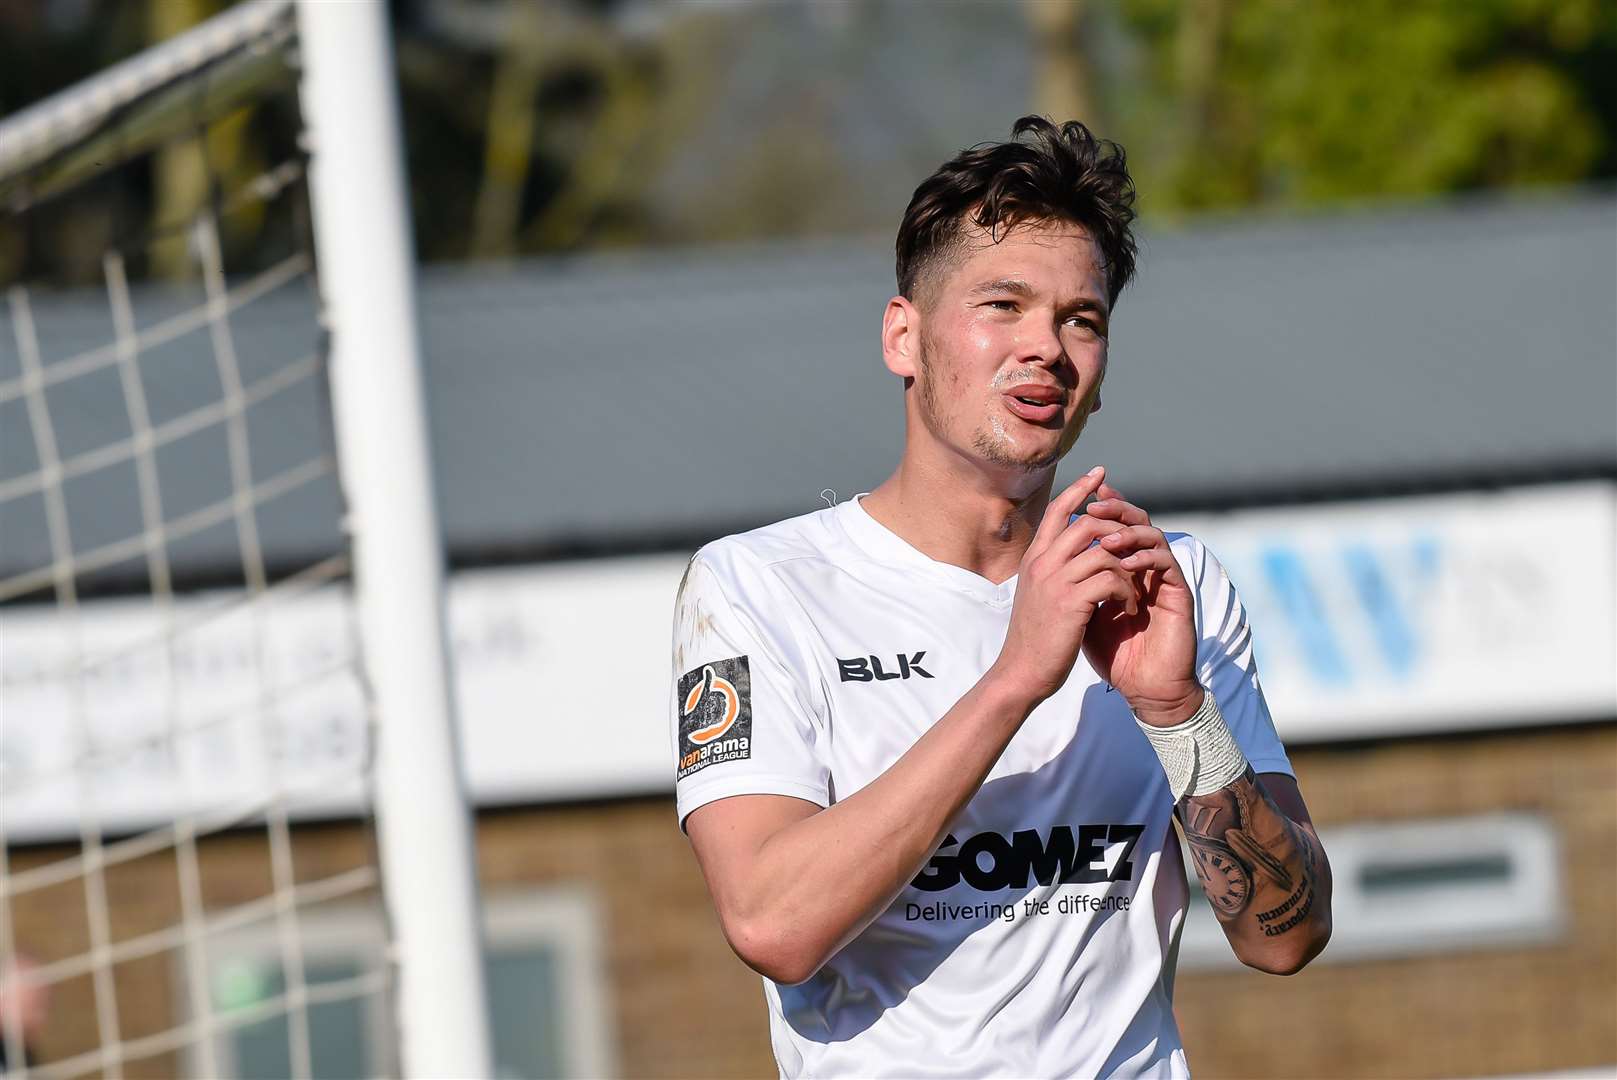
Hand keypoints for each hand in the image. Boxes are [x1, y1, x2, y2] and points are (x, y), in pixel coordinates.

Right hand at [989, 466, 1139, 706]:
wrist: (1021, 672)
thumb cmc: (1034, 638)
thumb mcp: (1038, 594)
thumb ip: (1052, 570)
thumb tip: (1074, 553)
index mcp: (1034, 559)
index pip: (1057, 511)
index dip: (1079, 489)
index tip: (1100, 473)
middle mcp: (1042, 564)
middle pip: (1085, 522)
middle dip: (1116, 527)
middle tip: (1135, 542)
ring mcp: (1056, 581)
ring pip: (1103, 550)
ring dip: (1126, 566)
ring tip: (1133, 588)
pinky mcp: (1072, 602)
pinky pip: (1112, 579)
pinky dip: (1127, 591)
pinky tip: (1129, 607)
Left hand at [1080, 482, 1201, 726]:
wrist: (1142, 687)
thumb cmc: (1113, 654)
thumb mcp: (1083, 613)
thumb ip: (1072, 585)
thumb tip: (1043, 559)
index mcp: (1123, 569)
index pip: (1114, 526)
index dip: (1100, 508)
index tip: (1080, 496)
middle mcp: (1145, 568)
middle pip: (1136, 521)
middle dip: (1115, 509)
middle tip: (1095, 505)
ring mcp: (1163, 579)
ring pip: (1154, 536)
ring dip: (1129, 533)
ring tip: (1107, 541)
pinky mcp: (1179, 595)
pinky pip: (1167, 564)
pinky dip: (1146, 559)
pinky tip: (1127, 564)